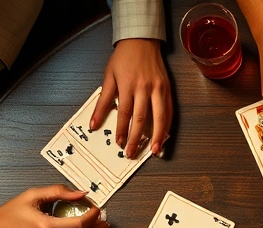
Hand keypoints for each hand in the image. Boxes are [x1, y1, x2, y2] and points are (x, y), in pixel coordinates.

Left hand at [92, 38, 171, 157]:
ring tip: (155, 150)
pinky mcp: (167, 89)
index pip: (125, 114)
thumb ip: (103, 102)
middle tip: (133, 153)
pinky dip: (167, 124)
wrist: (141, 41)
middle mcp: (144, 88)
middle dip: (137, 138)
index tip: (120, 143)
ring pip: (159, 117)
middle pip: (141, 119)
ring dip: (158, 136)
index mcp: (128, 85)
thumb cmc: (123, 58)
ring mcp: (158, 89)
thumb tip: (94, 124)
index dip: (122, 131)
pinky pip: (169, 110)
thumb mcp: (108, 77)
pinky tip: (164, 135)